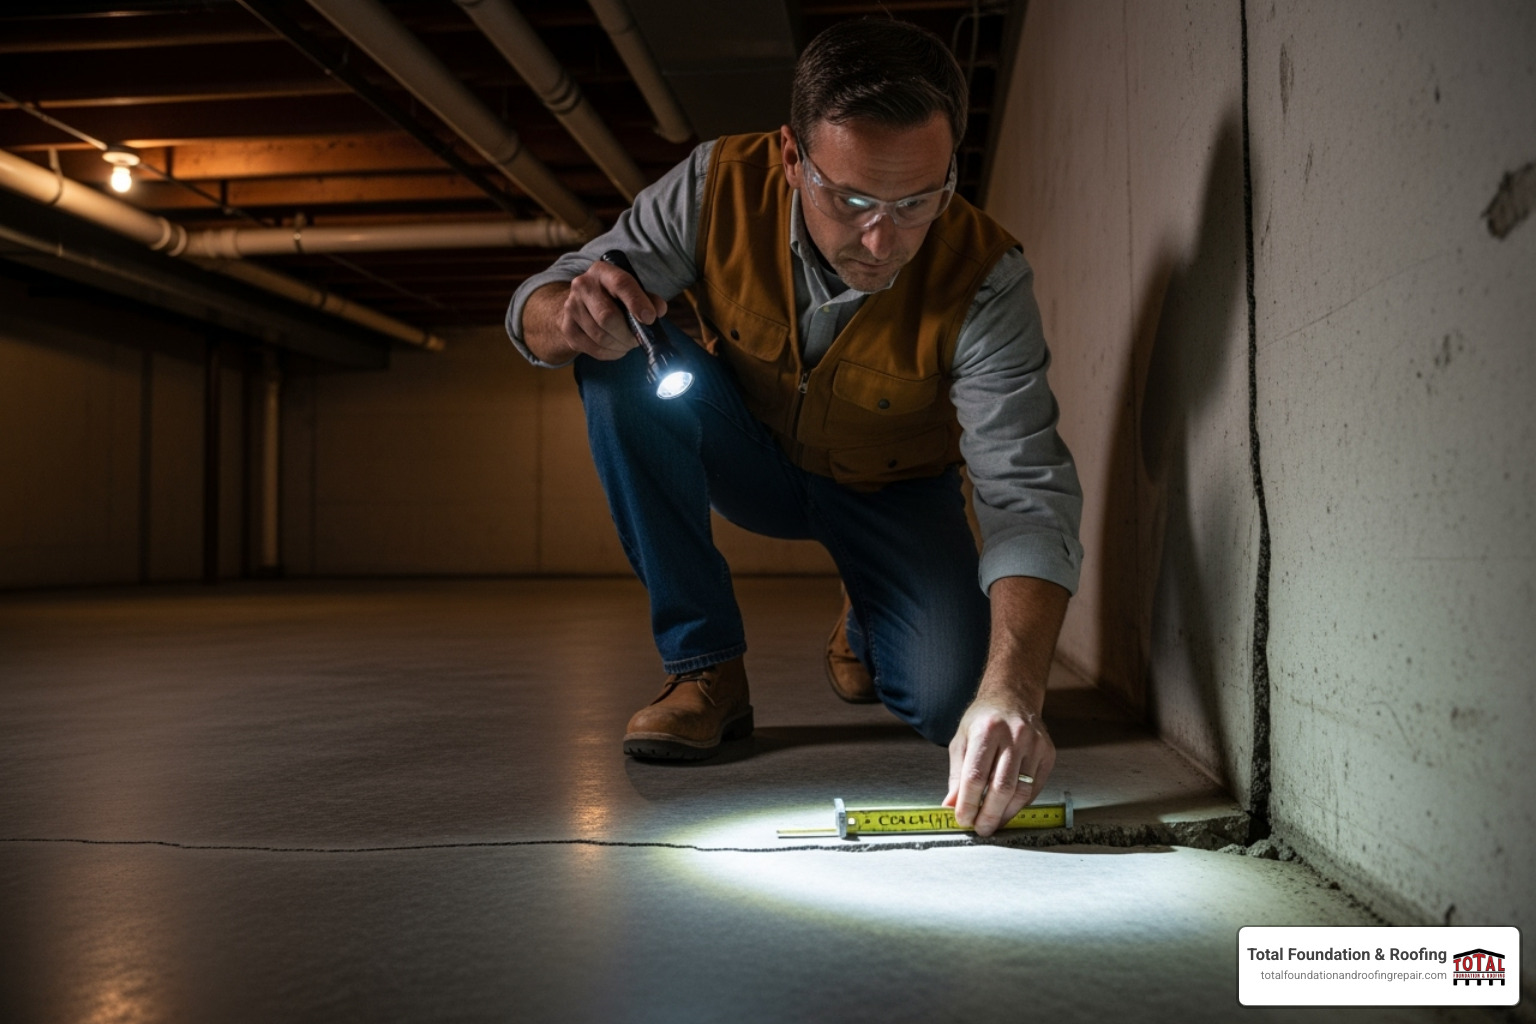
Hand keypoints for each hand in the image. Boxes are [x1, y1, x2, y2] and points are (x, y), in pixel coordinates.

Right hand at [526, 260, 667, 362]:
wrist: (579, 304)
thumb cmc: (612, 297)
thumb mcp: (631, 290)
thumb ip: (648, 298)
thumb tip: (659, 310)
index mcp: (602, 271)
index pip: (621, 284)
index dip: (637, 303)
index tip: (650, 319)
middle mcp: (583, 286)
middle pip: (608, 317)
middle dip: (628, 334)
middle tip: (638, 339)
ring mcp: (571, 307)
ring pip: (601, 337)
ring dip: (621, 345)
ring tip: (628, 343)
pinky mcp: (567, 329)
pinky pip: (594, 349)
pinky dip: (611, 353)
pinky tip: (617, 348)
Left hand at [943, 693, 1055, 837]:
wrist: (1012, 698)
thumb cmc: (983, 720)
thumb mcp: (961, 740)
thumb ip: (957, 775)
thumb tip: (951, 806)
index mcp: (987, 730)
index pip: (976, 776)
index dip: (968, 803)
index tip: (962, 819)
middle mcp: (1014, 736)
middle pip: (1001, 787)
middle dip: (988, 814)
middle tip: (980, 829)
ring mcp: (1034, 745)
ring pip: (1021, 791)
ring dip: (1005, 813)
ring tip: (993, 823)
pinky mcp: (1048, 754)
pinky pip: (1035, 788)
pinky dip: (1020, 804)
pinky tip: (1008, 809)